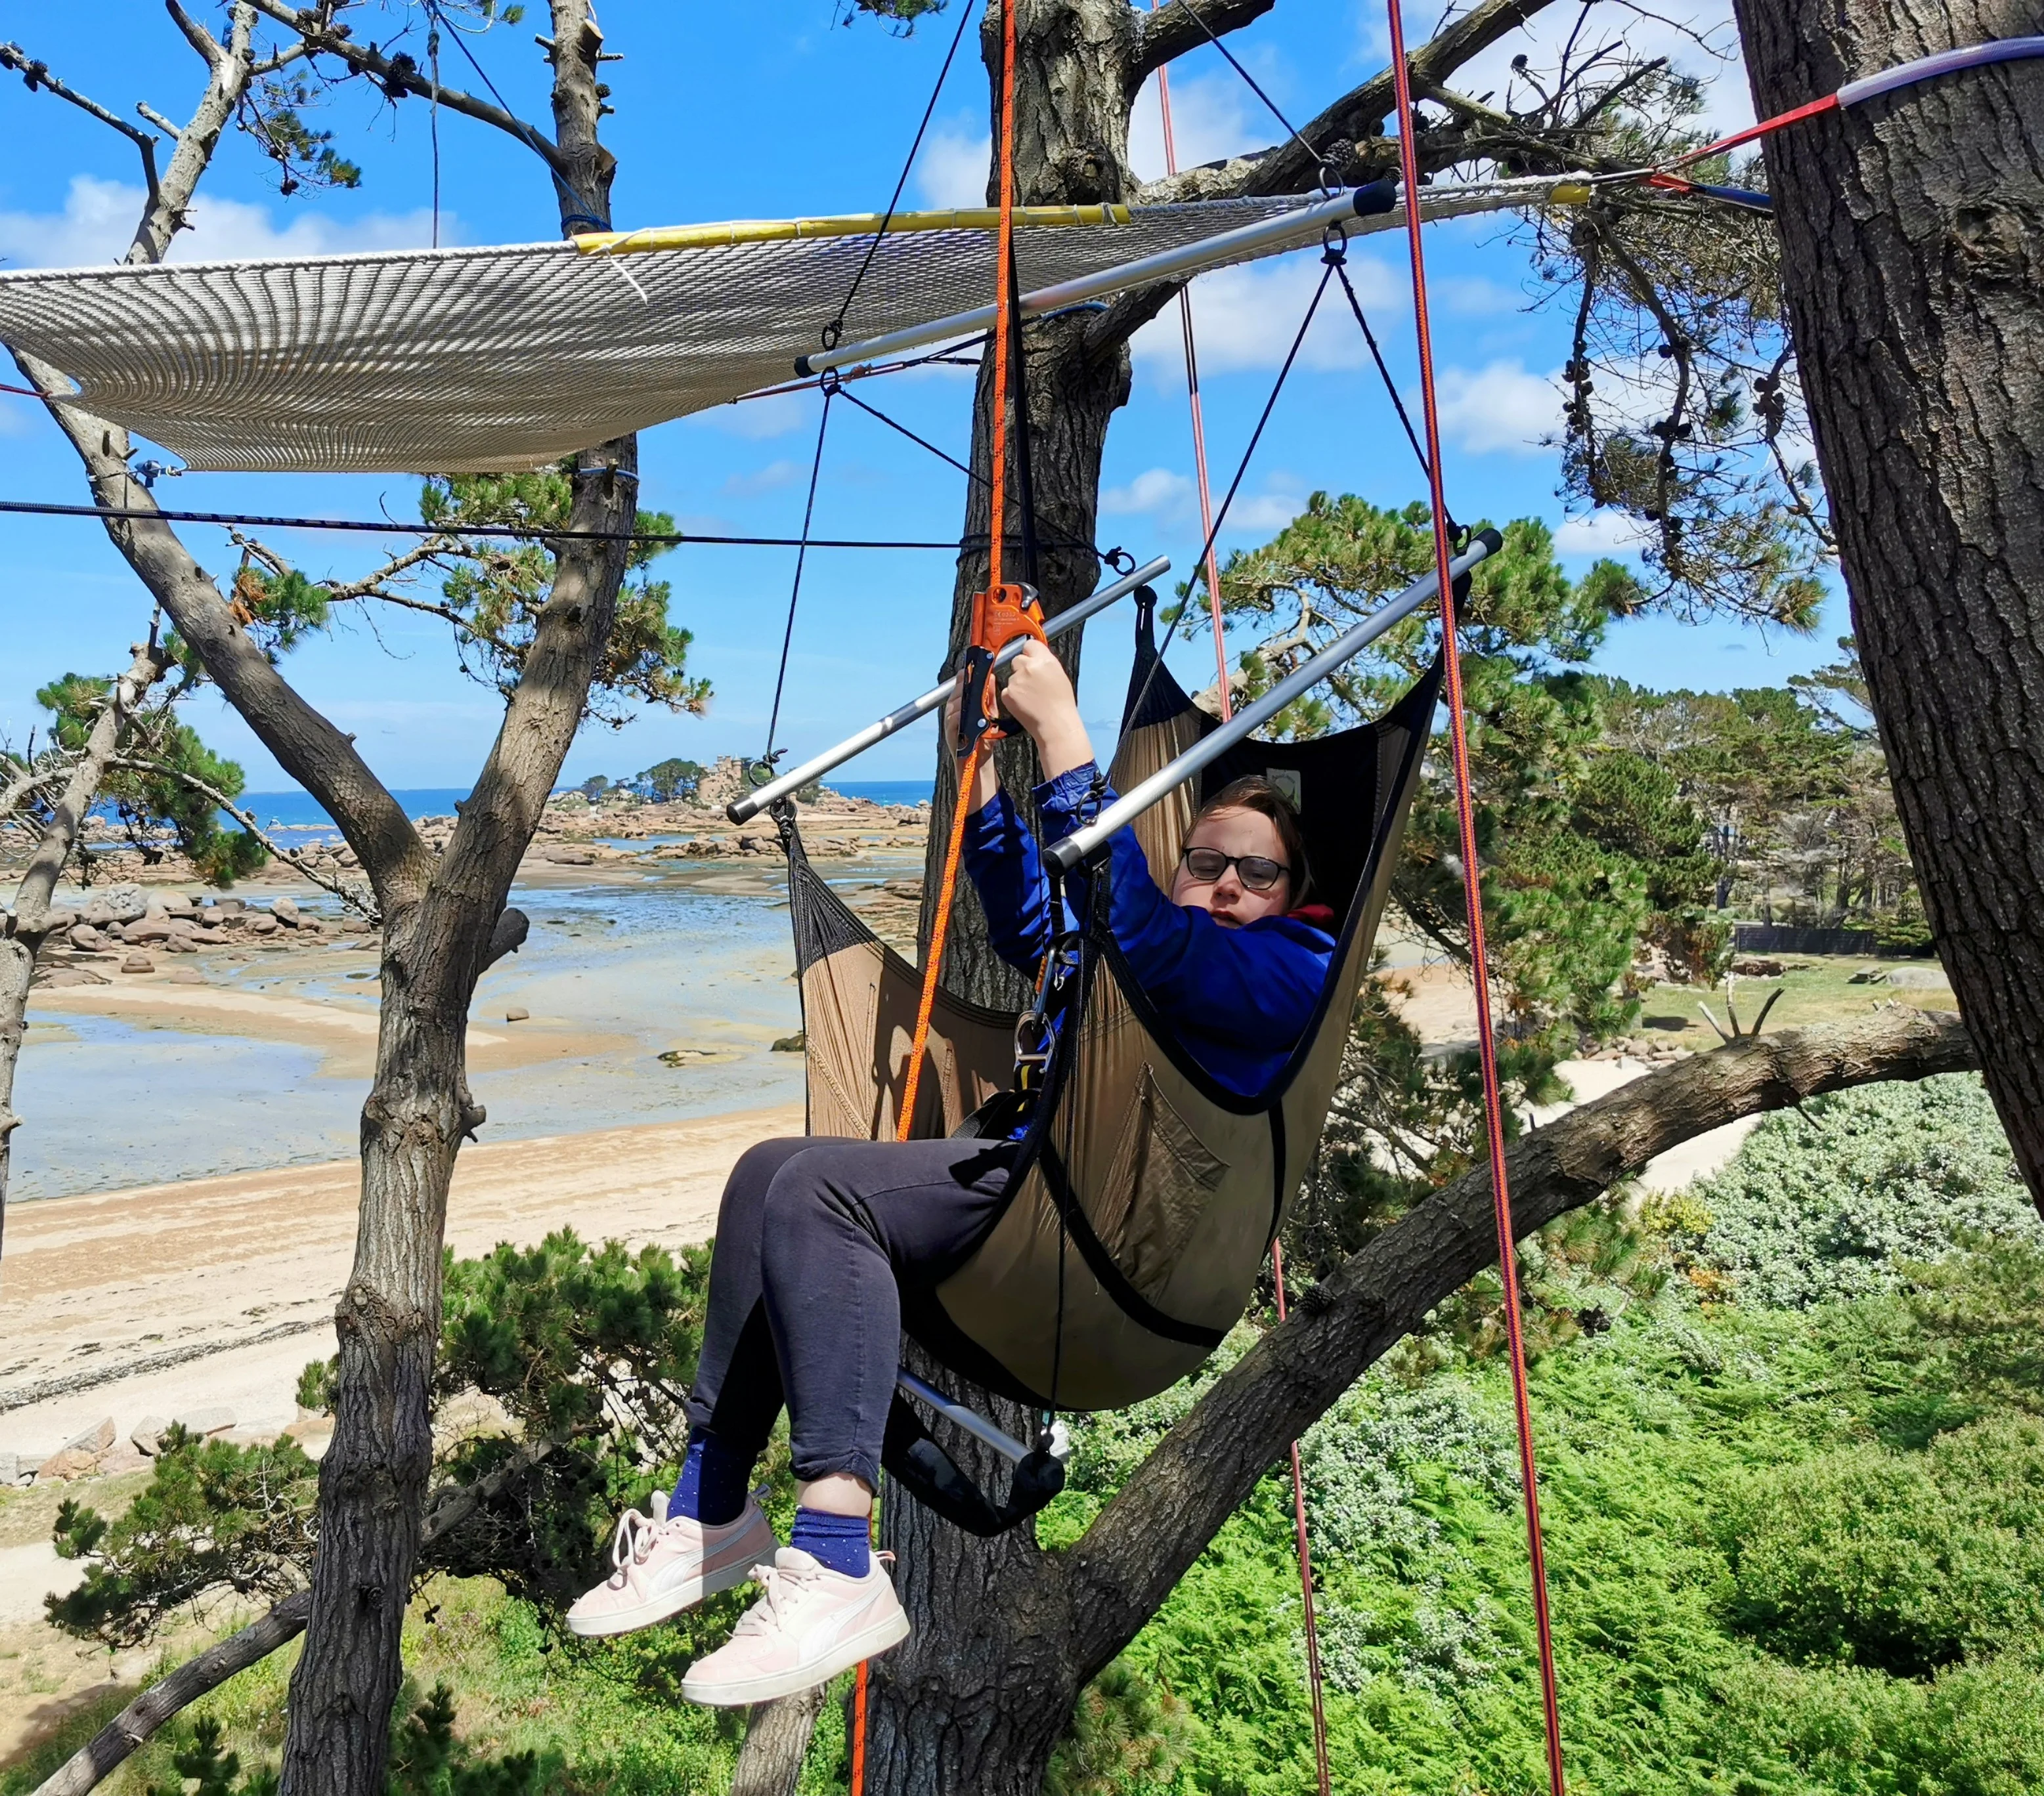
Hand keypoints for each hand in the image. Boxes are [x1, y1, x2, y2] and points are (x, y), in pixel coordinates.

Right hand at [943, 670, 1001, 813]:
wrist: (979, 767)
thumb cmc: (984, 741)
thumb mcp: (990, 716)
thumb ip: (989, 698)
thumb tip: (992, 677)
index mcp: (962, 708)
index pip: (960, 688)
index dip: (964, 678)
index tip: (969, 669)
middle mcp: (953, 715)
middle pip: (955, 695)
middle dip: (963, 686)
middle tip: (971, 679)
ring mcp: (950, 726)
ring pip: (953, 707)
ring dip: (961, 700)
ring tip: (969, 694)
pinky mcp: (950, 737)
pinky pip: (951, 723)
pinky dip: (958, 716)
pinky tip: (964, 713)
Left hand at [1000, 639, 1094, 779]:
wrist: (1055, 724)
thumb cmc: (1062, 703)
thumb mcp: (1059, 675)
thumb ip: (1046, 663)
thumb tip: (1036, 656)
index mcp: (1044, 660)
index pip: (1029, 644)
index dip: (1030, 652)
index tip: (1032, 659)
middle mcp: (1028, 667)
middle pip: (1017, 659)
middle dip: (1022, 668)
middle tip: (1031, 682)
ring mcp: (1016, 681)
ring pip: (1011, 676)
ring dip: (1018, 684)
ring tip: (1031, 697)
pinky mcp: (1007, 694)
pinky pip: (1007, 690)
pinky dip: (1013, 696)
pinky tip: (1024, 704)